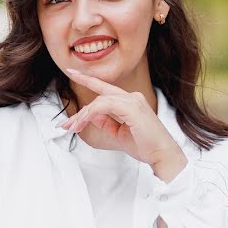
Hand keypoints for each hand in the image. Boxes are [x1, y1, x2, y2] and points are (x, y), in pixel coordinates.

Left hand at [57, 68, 186, 171]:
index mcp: (129, 101)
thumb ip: (105, 121)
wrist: (161, 155)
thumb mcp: (117, 132)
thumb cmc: (144, 145)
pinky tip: (83, 123)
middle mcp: (131, 97)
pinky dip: (91, 113)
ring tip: (73, 128)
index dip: (87, 79)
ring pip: (99, 101)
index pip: (104, 88)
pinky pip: (105, 105)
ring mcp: (133, 100)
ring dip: (83, 115)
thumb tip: (89, 114)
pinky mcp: (132, 107)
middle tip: (65, 125)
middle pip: (98, 97)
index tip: (71, 72)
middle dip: (80, 111)